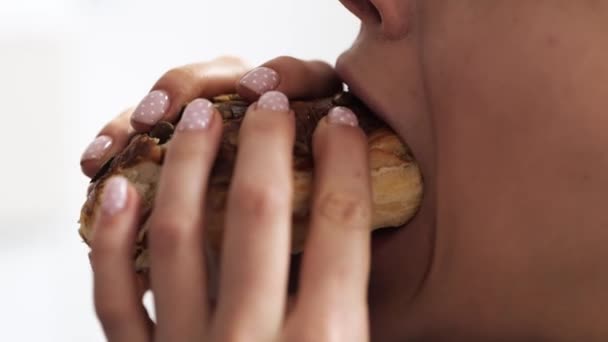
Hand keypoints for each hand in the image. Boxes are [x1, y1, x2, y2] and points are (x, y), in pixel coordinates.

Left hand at [87, 57, 369, 340]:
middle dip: (266, 140)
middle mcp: (253, 341)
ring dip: (186, 161)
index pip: (340, 223)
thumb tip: (353, 230)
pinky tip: (117, 193)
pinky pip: (115, 298)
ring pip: (177, 235)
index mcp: (325, 341)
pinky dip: (109, 240)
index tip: (341, 123)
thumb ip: (353, 300)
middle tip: (270, 103)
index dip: (345, 159)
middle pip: (258, 209)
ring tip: (199, 115)